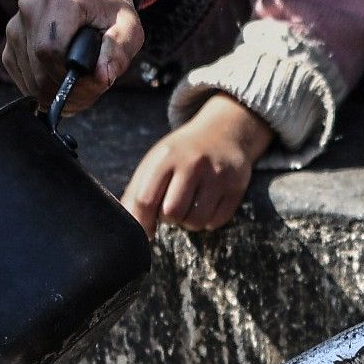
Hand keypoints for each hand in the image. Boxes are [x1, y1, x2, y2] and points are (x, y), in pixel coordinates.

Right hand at [5, 0, 139, 111]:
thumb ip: (118, 51)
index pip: (50, 50)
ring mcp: (15, 27)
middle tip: (90, 90)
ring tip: (80, 84)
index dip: (69, 76)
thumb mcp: (128, 29)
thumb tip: (102, 77)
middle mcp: (29, 8)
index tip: (92, 82)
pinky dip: (44, 91)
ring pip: (30, 80)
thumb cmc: (109, 16)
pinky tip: (63, 80)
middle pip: (38, 69)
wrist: (90, 4)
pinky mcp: (9, 46)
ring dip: (57, 93)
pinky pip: (23, 81)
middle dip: (65, 89)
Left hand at [127, 100, 275, 232]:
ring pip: (195, 221)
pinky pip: (216, 222)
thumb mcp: (156, 163)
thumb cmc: (182, 154)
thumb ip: (137, 192)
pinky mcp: (236, 186)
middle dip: (169, 218)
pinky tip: (207, 204)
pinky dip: (208, 221)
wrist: (224, 133)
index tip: (145, 231)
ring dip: (189, 222)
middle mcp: (193, 163)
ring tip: (189, 206)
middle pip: (171, 213)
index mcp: (166, 156)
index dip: (142, 222)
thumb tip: (127, 226)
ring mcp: (217, 174)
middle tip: (172, 208)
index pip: (146, 199)